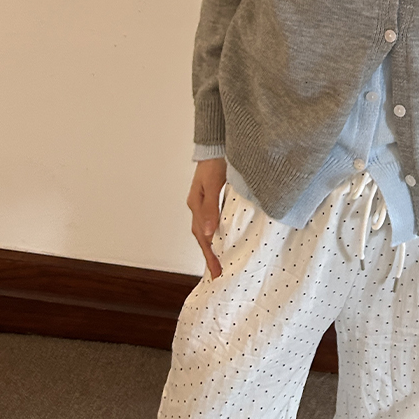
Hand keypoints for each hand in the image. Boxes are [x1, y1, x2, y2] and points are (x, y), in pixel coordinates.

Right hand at [187, 158, 226, 279]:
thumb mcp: (213, 185)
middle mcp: (197, 206)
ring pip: (205, 230)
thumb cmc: (215, 162)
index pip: (202, 236)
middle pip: (202, 236)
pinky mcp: (211, 198)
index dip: (209, 255)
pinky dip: (216, 232)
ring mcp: (203, 202)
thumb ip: (211, 208)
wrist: (215, 144)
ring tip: (218, 261)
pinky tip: (222, 237)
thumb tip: (208, 233)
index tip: (216, 272)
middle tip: (217, 274)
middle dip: (209, 255)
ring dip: (211, 246)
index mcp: (196, 205)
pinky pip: (211, 220)